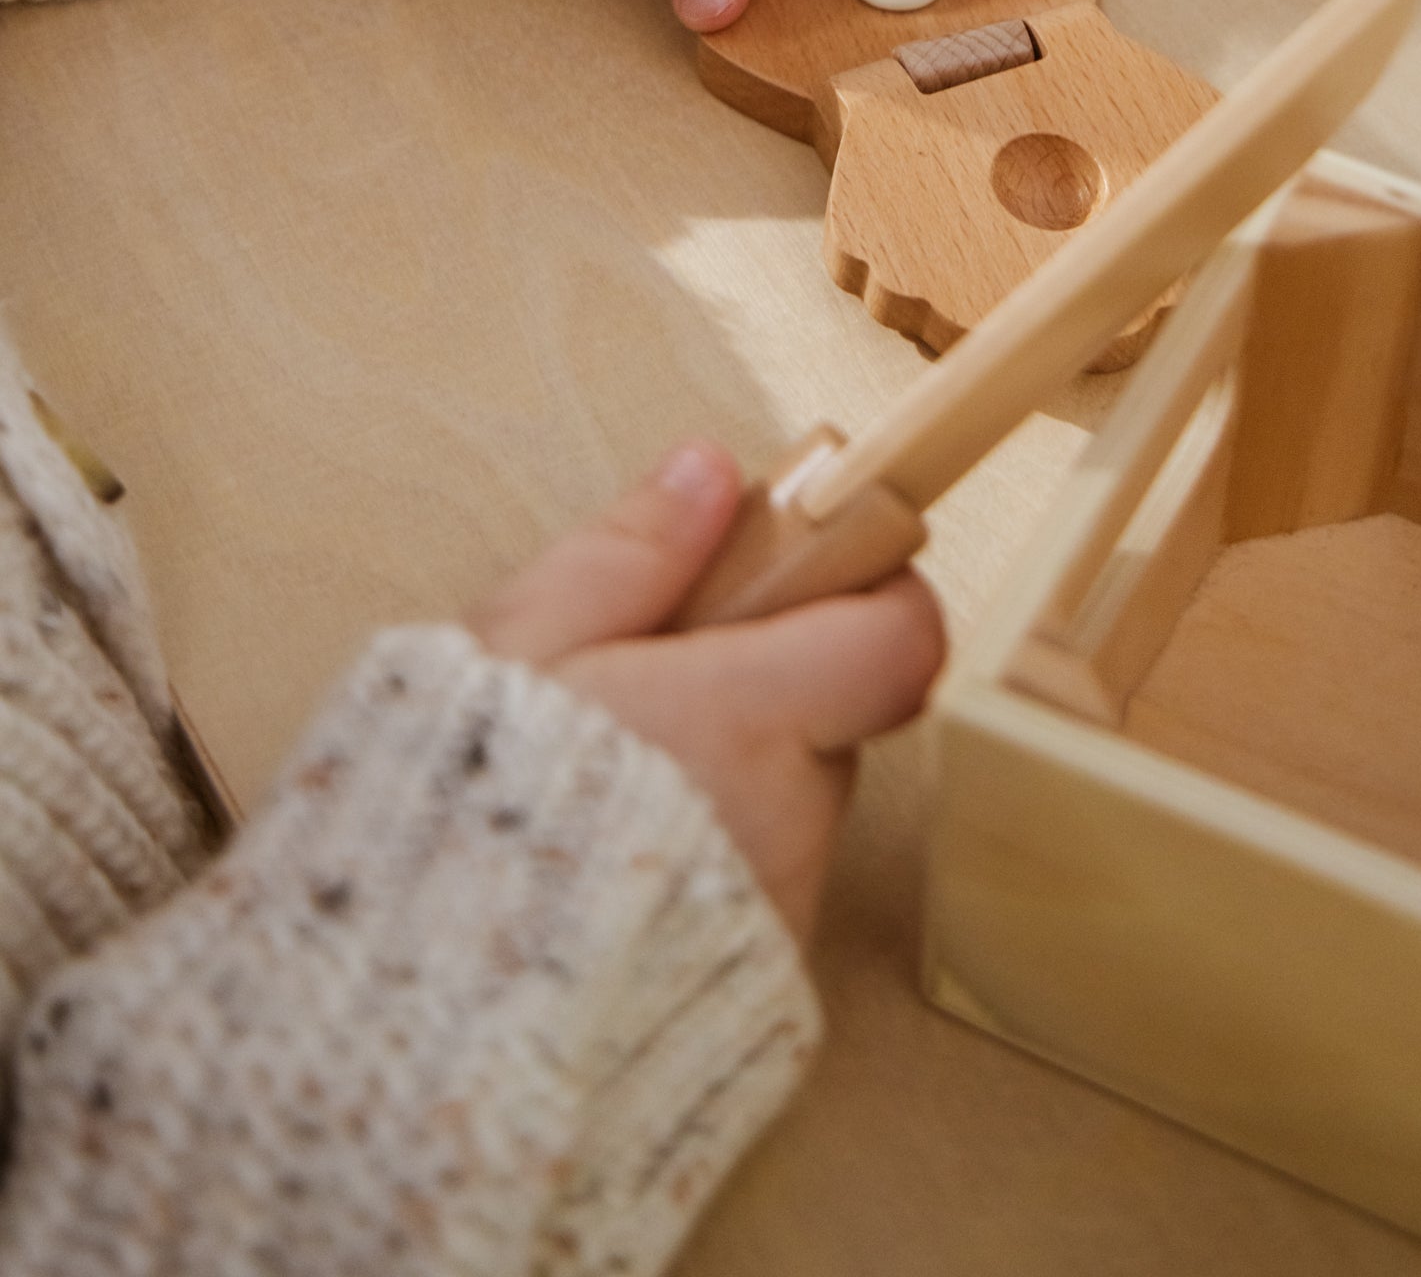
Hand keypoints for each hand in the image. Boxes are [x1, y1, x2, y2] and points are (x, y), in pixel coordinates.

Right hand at [469, 440, 943, 944]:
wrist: (426, 1045)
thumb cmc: (452, 835)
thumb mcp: (508, 659)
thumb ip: (623, 559)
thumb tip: (709, 469)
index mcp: (745, 719)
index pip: (901, 637)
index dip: (869, 587)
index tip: (801, 561)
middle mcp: (789, 818)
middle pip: (831, 710)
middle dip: (762, 679)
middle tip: (647, 680)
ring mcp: (779, 910)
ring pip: (790, 797)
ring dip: (728, 771)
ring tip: (605, 783)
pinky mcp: (755, 985)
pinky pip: (759, 880)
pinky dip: (710, 854)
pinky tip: (610, 865)